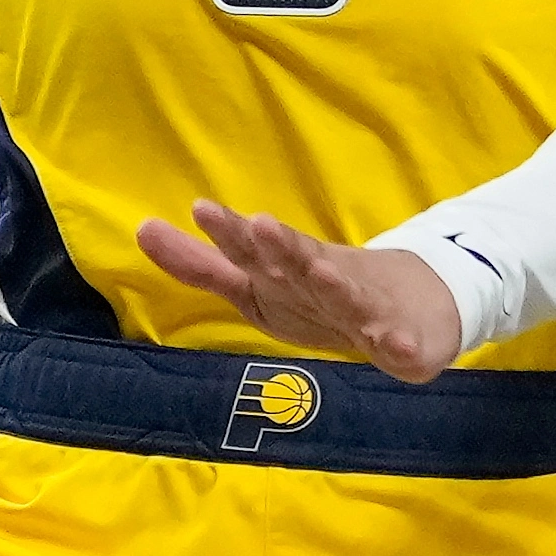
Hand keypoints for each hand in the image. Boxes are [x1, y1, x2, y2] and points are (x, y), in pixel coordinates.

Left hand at [139, 203, 465, 381]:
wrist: (413, 307)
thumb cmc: (318, 294)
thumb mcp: (256, 284)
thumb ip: (202, 264)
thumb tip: (141, 229)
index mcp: (288, 272)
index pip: (253, 250)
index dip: (229, 233)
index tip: (201, 210)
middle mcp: (325, 282)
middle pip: (301, 262)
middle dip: (282, 247)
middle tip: (260, 226)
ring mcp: (367, 310)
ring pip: (348, 296)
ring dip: (336, 284)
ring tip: (322, 272)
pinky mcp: (404, 341)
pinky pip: (402, 346)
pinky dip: (400, 344)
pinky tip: (396, 346)